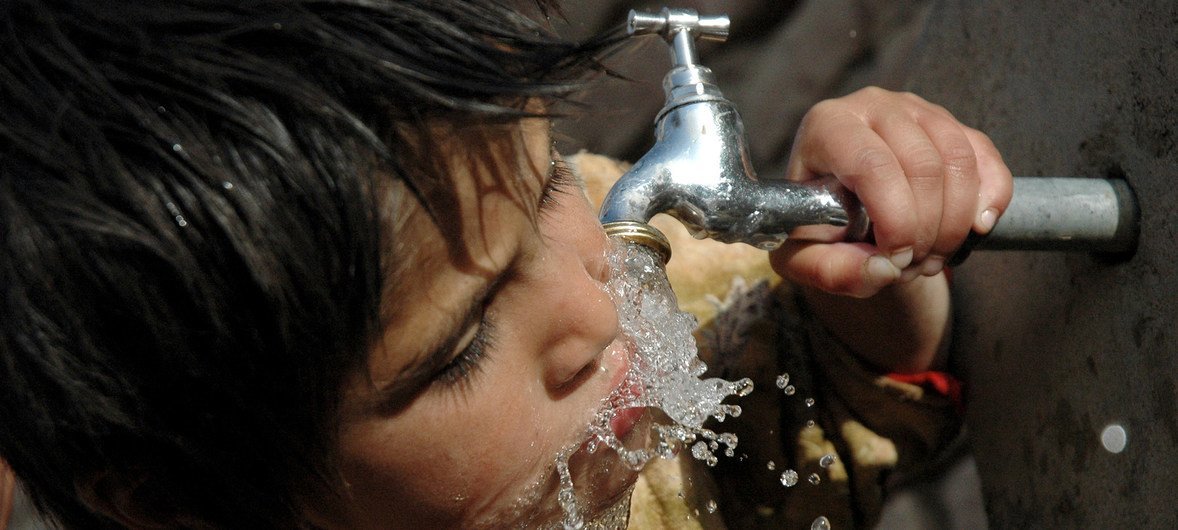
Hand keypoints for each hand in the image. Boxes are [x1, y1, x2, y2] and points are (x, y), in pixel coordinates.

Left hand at [770, 87, 1012, 297]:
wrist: (839, 211)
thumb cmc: (816, 227)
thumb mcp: (804, 257)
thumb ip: (831, 271)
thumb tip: (883, 270)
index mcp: (827, 127)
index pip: (872, 165)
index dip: (895, 219)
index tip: (895, 259)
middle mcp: (873, 106)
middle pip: (923, 166)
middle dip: (927, 230)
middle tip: (913, 266)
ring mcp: (918, 110)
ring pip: (959, 162)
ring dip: (956, 223)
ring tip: (932, 257)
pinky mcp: (953, 124)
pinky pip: (985, 158)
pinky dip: (990, 199)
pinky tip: (975, 230)